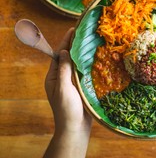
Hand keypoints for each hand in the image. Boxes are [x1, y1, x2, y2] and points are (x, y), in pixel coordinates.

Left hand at [42, 28, 91, 157]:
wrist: (75, 128)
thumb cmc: (66, 110)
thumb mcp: (62, 88)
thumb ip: (63, 70)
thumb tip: (63, 51)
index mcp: (54, 76)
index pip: (59, 54)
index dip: (66, 41)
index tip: (73, 29)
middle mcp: (62, 77)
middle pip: (69, 57)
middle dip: (75, 44)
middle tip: (85, 32)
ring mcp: (73, 82)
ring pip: (78, 63)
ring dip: (84, 53)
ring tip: (93, 41)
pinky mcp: (82, 87)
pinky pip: (86, 72)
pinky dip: (90, 64)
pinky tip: (99, 58)